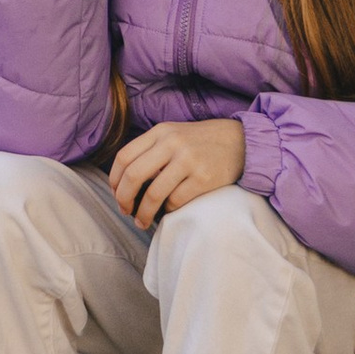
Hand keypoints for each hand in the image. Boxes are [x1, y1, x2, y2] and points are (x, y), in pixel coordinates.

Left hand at [109, 118, 247, 228]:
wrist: (239, 141)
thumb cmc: (200, 143)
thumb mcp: (173, 135)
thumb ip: (150, 150)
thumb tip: (123, 182)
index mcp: (160, 132)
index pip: (124, 157)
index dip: (114, 180)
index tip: (115, 194)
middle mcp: (172, 143)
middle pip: (134, 175)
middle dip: (123, 198)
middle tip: (125, 211)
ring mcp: (188, 160)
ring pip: (153, 194)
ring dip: (143, 213)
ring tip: (141, 221)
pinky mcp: (204, 178)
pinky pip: (176, 201)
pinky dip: (168, 211)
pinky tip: (169, 212)